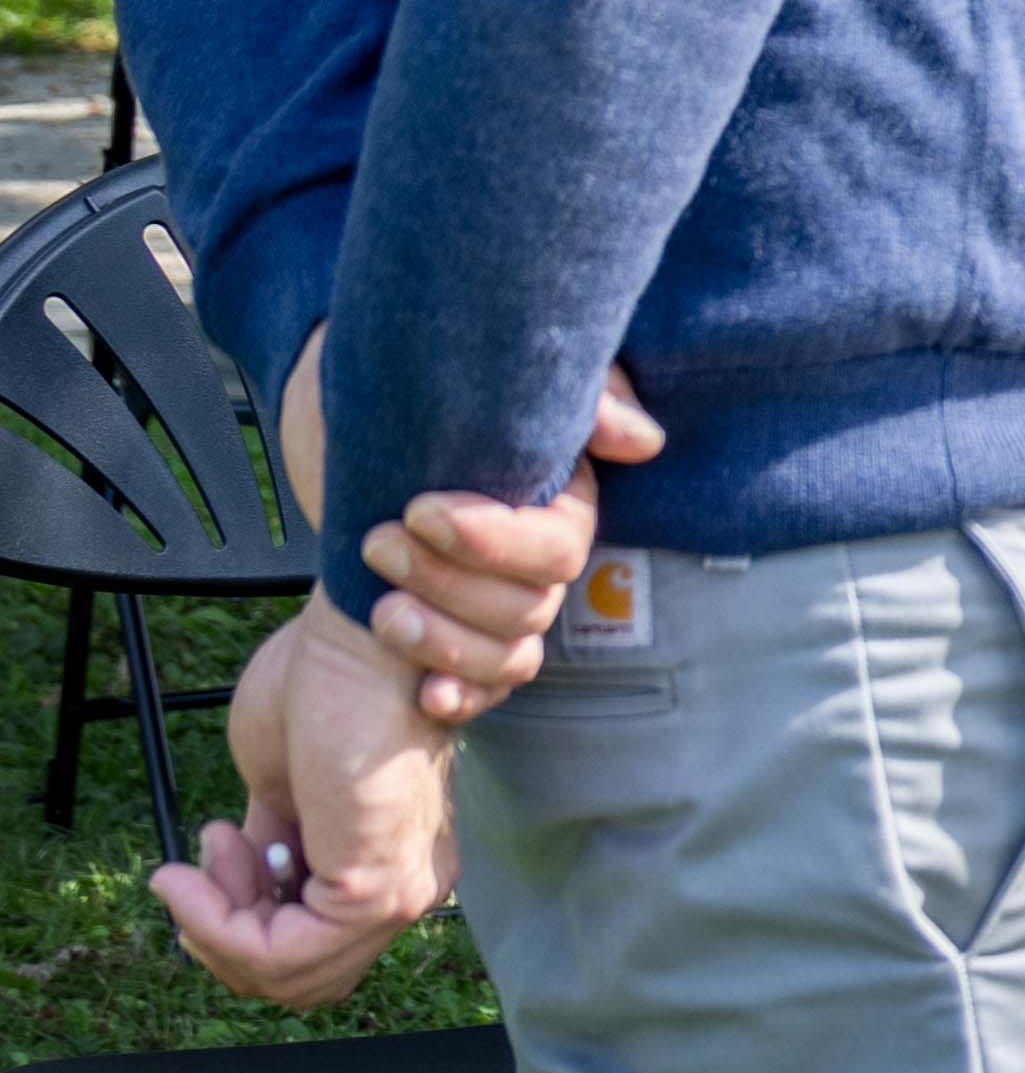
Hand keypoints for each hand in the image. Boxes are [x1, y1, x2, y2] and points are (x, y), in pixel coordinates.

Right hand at [149, 608, 456, 1008]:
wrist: (357, 639)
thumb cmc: (323, 693)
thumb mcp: (281, 788)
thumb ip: (270, 847)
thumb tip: (240, 887)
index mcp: (393, 865)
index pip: (315, 954)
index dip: (240, 928)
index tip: (212, 855)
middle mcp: (410, 887)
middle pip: (303, 981)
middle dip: (225, 937)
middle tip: (200, 868)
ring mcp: (400, 893)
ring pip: (288, 976)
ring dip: (214, 926)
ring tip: (206, 854)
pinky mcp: (375, 889)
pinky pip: (279, 952)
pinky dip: (216, 923)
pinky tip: (200, 866)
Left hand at [362, 371, 665, 723]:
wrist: (332, 428)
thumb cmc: (410, 394)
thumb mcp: (481, 374)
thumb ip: (581, 398)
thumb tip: (644, 440)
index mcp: (557, 505)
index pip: (558, 548)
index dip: (492, 541)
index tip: (419, 510)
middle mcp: (536, 565)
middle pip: (530, 606)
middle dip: (449, 583)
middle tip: (377, 543)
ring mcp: (500, 608)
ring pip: (509, 653)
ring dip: (445, 641)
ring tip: (379, 609)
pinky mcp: (459, 646)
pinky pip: (484, 692)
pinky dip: (459, 697)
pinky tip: (424, 693)